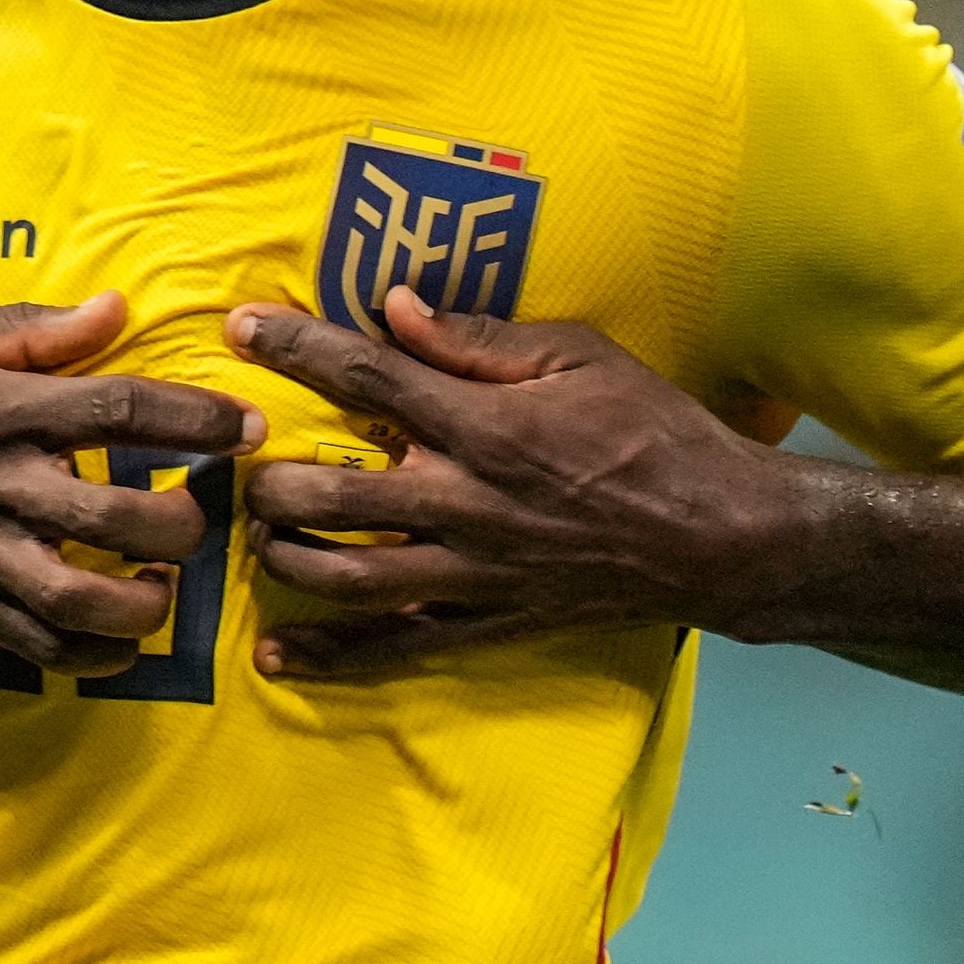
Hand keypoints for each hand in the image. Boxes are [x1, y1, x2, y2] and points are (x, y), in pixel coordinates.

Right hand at [0, 292, 264, 675]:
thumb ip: (28, 327)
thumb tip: (116, 309)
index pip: (119, 409)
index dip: (196, 418)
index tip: (247, 427)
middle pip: (122, 514)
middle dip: (185, 520)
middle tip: (202, 511)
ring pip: (88, 598)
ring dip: (147, 600)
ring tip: (161, 582)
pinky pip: (48, 651)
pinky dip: (101, 656)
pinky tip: (124, 638)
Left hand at [221, 286, 805, 678]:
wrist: (724, 536)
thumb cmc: (656, 433)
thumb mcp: (582, 357)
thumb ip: (479, 339)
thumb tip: (395, 309)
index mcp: (485, 428)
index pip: (367, 378)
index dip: (296, 348)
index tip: (239, 328)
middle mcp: (465, 505)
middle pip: (329, 496)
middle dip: (268, 478)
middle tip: (246, 460)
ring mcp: (472, 573)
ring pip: (347, 577)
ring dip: (286, 556)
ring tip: (262, 533)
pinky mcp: (487, 623)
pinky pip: (396, 648)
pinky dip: (331, 655)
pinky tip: (277, 652)